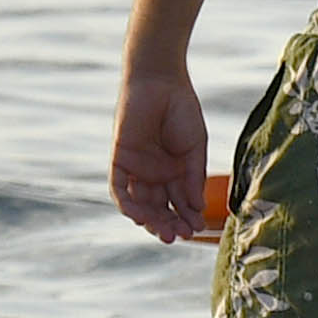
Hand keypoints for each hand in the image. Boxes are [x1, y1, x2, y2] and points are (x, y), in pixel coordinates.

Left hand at [110, 67, 211, 241]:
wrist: (162, 82)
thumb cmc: (182, 111)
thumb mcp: (195, 148)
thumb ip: (194, 178)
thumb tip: (197, 208)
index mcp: (175, 171)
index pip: (178, 203)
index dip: (187, 217)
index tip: (198, 228)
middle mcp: (154, 173)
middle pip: (159, 208)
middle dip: (169, 224)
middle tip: (180, 235)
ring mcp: (137, 168)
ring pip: (140, 204)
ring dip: (151, 220)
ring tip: (165, 233)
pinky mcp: (120, 160)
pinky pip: (120, 189)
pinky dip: (128, 204)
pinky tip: (140, 217)